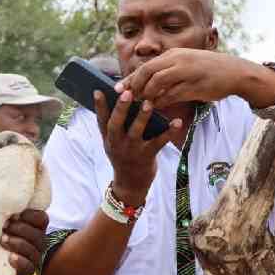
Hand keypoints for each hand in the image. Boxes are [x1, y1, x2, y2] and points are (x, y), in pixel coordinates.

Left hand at [1, 209, 48, 274]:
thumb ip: (6, 213)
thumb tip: (5, 207)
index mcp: (34, 226)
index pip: (41, 219)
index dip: (30, 216)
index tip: (13, 216)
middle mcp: (37, 241)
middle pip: (38, 235)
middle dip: (21, 229)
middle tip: (5, 227)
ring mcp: (33, 257)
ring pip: (34, 250)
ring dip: (18, 243)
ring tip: (2, 240)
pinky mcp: (26, 270)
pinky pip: (29, 267)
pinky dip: (20, 261)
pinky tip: (10, 257)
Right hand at [94, 90, 182, 205]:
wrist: (130, 185)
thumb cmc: (123, 156)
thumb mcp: (113, 143)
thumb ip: (114, 126)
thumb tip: (121, 100)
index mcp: (108, 138)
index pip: (101, 120)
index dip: (99, 106)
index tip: (98, 90)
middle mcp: (117, 144)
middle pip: (116, 124)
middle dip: (121, 108)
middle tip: (126, 93)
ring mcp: (132, 151)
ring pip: (136, 132)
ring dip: (142, 117)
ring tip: (148, 103)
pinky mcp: (147, 156)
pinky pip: (159, 142)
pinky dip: (169, 132)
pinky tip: (177, 122)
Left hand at [115, 49, 252, 108]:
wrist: (235, 72)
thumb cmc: (208, 70)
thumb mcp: (186, 64)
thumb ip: (167, 71)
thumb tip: (146, 83)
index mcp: (174, 55)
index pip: (146, 66)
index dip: (130, 78)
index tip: (117, 88)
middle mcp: (178, 61)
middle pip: (147, 72)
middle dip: (134, 86)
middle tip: (128, 99)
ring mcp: (186, 72)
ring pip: (157, 83)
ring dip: (147, 95)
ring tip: (142, 104)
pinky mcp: (194, 86)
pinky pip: (171, 95)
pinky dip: (161, 102)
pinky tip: (156, 107)